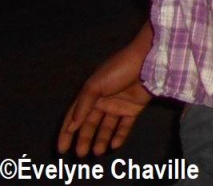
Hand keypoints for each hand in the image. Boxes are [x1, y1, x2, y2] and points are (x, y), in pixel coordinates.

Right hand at [58, 34, 152, 156]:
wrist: (147, 61)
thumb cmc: (118, 70)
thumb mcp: (94, 85)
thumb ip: (82, 106)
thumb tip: (70, 127)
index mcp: (90, 94)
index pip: (74, 116)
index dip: (67, 133)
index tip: (62, 149)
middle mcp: (103, 101)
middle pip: (90, 124)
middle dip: (84, 139)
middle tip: (81, 154)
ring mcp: (119, 105)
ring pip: (107, 127)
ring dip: (101, 140)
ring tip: (97, 153)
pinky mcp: (134, 108)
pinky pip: (124, 125)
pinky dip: (120, 136)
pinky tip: (114, 145)